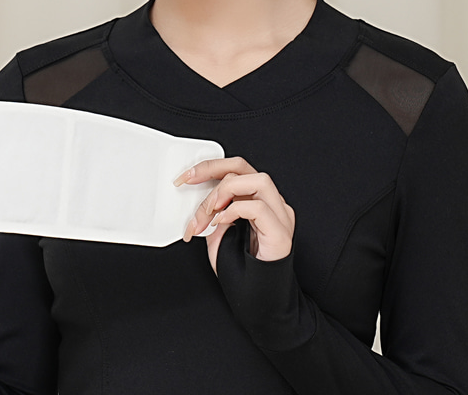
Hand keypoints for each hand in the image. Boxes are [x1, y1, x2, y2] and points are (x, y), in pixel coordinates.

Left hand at [174, 157, 294, 272]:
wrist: (257, 301)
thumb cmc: (240, 270)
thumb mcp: (217, 233)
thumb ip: (212, 212)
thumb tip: (195, 198)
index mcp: (257, 199)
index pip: (235, 168)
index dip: (209, 167)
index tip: (186, 176)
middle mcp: (271, 203)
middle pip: (244, 166)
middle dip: (212, 170)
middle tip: (190, 182)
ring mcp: (280, 216)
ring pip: (258, 180)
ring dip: (226, 190)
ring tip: (209, 210)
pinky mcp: (280, 233)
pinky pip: (259, 208)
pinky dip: (234, 210)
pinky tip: (221, 222)